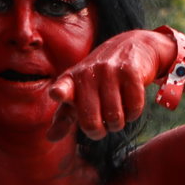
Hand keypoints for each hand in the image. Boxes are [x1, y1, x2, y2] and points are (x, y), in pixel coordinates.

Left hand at [47, 28, 178, 140]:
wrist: (132, 46)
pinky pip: (134, 107)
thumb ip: (64, 117)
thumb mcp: (78, 94)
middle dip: (99, 131)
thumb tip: (50, 138)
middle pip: (91, 122)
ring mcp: (109, 71)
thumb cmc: (99, 79)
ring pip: (115, 118)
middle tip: (103, 124)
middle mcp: (87, 74)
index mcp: (70, 80)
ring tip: (117, 111)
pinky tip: (130, 103)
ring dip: (119, 123)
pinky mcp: (130, 71)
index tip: (56, 93)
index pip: (63, 88)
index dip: (60, 92)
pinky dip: (134, 113)